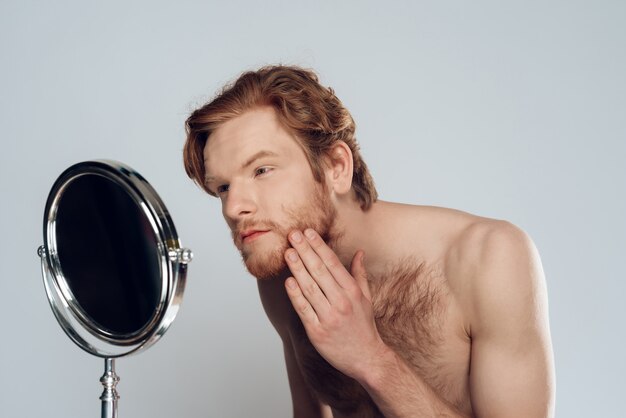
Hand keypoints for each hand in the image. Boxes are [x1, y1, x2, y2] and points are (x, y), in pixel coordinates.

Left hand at [284, 228, 387, 379]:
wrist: (366, 358)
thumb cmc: (363, 326)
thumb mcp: (367, 298)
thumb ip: (360, 274)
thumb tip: (359, 253)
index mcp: (353, 291)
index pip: (333, 263)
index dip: (319, 246)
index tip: (308, 232)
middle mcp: (341, 302)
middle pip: (319, 271)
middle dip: (305, 251)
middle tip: (293, 235)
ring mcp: (329, 317)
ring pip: (309, 288)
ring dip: (297, 268)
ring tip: (287, 253)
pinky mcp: (317, 332)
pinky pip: (303, 309)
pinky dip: (295, 294)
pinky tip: (288, 281)